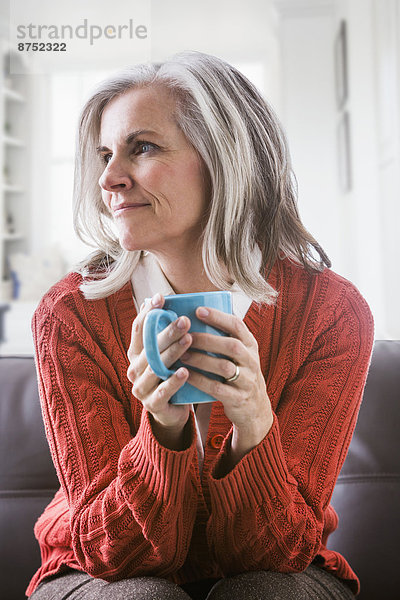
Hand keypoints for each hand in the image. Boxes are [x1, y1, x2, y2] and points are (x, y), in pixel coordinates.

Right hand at [127, 293, 192, 449]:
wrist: (172, 410)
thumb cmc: (171, 374)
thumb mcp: (166, 353)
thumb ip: (166, 333)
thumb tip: (172, 301)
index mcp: (135, 353)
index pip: (138, 329)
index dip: (148, 312)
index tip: (161, 298)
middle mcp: (134, 369)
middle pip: (149, 348)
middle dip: (166, 332)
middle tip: (185, 320)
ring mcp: (141, 388)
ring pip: (154, 368)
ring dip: (172, 353)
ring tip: (188, 341)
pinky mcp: (152, 404)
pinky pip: (162, 392)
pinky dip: (173, 381)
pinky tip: (185, 372)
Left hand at [181, 307, 273, 465]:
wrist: (255, 407)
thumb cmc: (239, 372)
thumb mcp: (240, 353)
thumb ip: (224, 337)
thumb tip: (194, 313)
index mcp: (250, 345)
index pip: (237, 325)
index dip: (218, 317)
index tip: (198, 310)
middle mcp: (252, 360)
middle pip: (231, 345)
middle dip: (207, 339)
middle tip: (185, 335)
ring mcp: (247, 380)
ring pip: (224, 367)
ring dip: (201, 360)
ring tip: (182, 355)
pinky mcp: (238, 398)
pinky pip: (217, 388)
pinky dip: (200, 380)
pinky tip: (186, 375)